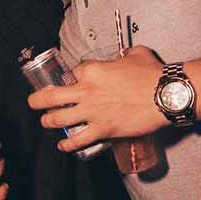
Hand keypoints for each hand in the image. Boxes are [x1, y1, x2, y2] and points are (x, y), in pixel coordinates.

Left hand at [28, 46, 166, 151]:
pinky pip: (77, 140)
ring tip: (46, 122)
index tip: (69, 83)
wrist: (166, 95)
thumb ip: (123, 56)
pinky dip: (67, 145)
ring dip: (48, 122)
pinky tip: (63, 146)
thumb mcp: (134, 54)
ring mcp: (92, 112)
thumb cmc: (153, 74)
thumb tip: (123, 57)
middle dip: (37, 101)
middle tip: (34, 103)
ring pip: (57, 120)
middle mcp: (86, 91)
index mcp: (92, 70)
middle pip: (50, 97)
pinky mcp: (103, 130)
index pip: (70, 74)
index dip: (68, 79)